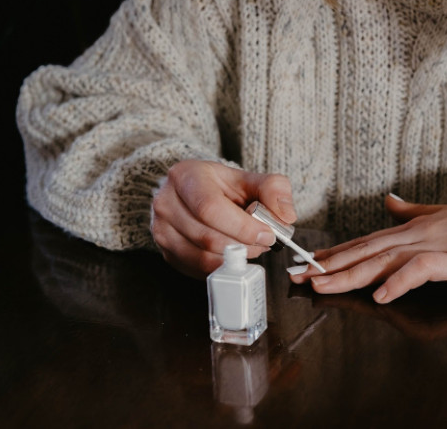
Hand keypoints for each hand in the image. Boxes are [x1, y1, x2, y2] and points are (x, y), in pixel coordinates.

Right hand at [151, 160, 296, 277]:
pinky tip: (234, 254)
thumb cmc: (223, 187)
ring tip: (251, 247)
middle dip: (244, 246)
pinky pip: (198, 269)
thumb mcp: (250, 179)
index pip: (210, 208)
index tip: (267, 234)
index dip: (242, 227)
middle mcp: (166, 203)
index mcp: (185, 176)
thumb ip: (274, 190)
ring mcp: (161, 229)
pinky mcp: (167, 252)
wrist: (195, 193)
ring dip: (235, 259)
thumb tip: (285, 216)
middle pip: (207, 237)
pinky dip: (223, 267)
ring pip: (202, 257)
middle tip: (264, 243)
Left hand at [294, 190, 446, 303]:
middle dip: (329, 265)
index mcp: (412, 229)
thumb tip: (389, 202)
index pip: (366, 242)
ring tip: (322, 284)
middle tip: (297, 275)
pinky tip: (380, 295)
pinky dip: (398, 282)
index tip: (307, 262)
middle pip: (365, 252)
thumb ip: (414, 212)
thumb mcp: (443, 215)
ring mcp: (434, 246)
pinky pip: (420, 270)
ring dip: (351, 273)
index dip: (335, 253)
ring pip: (383, 260)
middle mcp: (416, 235)